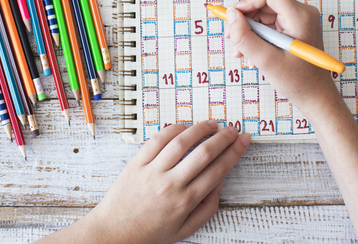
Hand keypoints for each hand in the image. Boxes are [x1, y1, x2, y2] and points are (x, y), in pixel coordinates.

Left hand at [53, 121, 249, 243]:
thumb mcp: (185, 229)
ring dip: (200, 129)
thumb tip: (220, 182)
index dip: (234, 153)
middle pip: (204, 153)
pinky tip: (184, 127)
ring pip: (181, 142)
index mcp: (185, 201)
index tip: (242, 142)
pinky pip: (157, 140)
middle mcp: (170, 184)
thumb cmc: (149, 232)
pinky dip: (173, 130)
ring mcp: (152, 171)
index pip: (217, 170)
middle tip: (233, 130)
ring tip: (211, 124)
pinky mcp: (137, 163)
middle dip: (223, 139)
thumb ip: (207, 208)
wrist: (114, 232)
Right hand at [225, 0, 339, 117]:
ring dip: (248, 31)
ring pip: (263, 13)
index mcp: (299, 16)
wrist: (316, 96)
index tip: (234, 19)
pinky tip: (252, 54)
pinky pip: (269, 23)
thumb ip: (245, 38)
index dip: (247, 2)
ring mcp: (298, 19)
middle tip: (233, 40)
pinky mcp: (294, 27)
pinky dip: (257, 36)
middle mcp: (301, 12)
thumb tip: (231, 16)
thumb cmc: (298, 82)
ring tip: (241, 53)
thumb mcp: (266, 61)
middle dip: (245, 20)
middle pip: (263, 1)